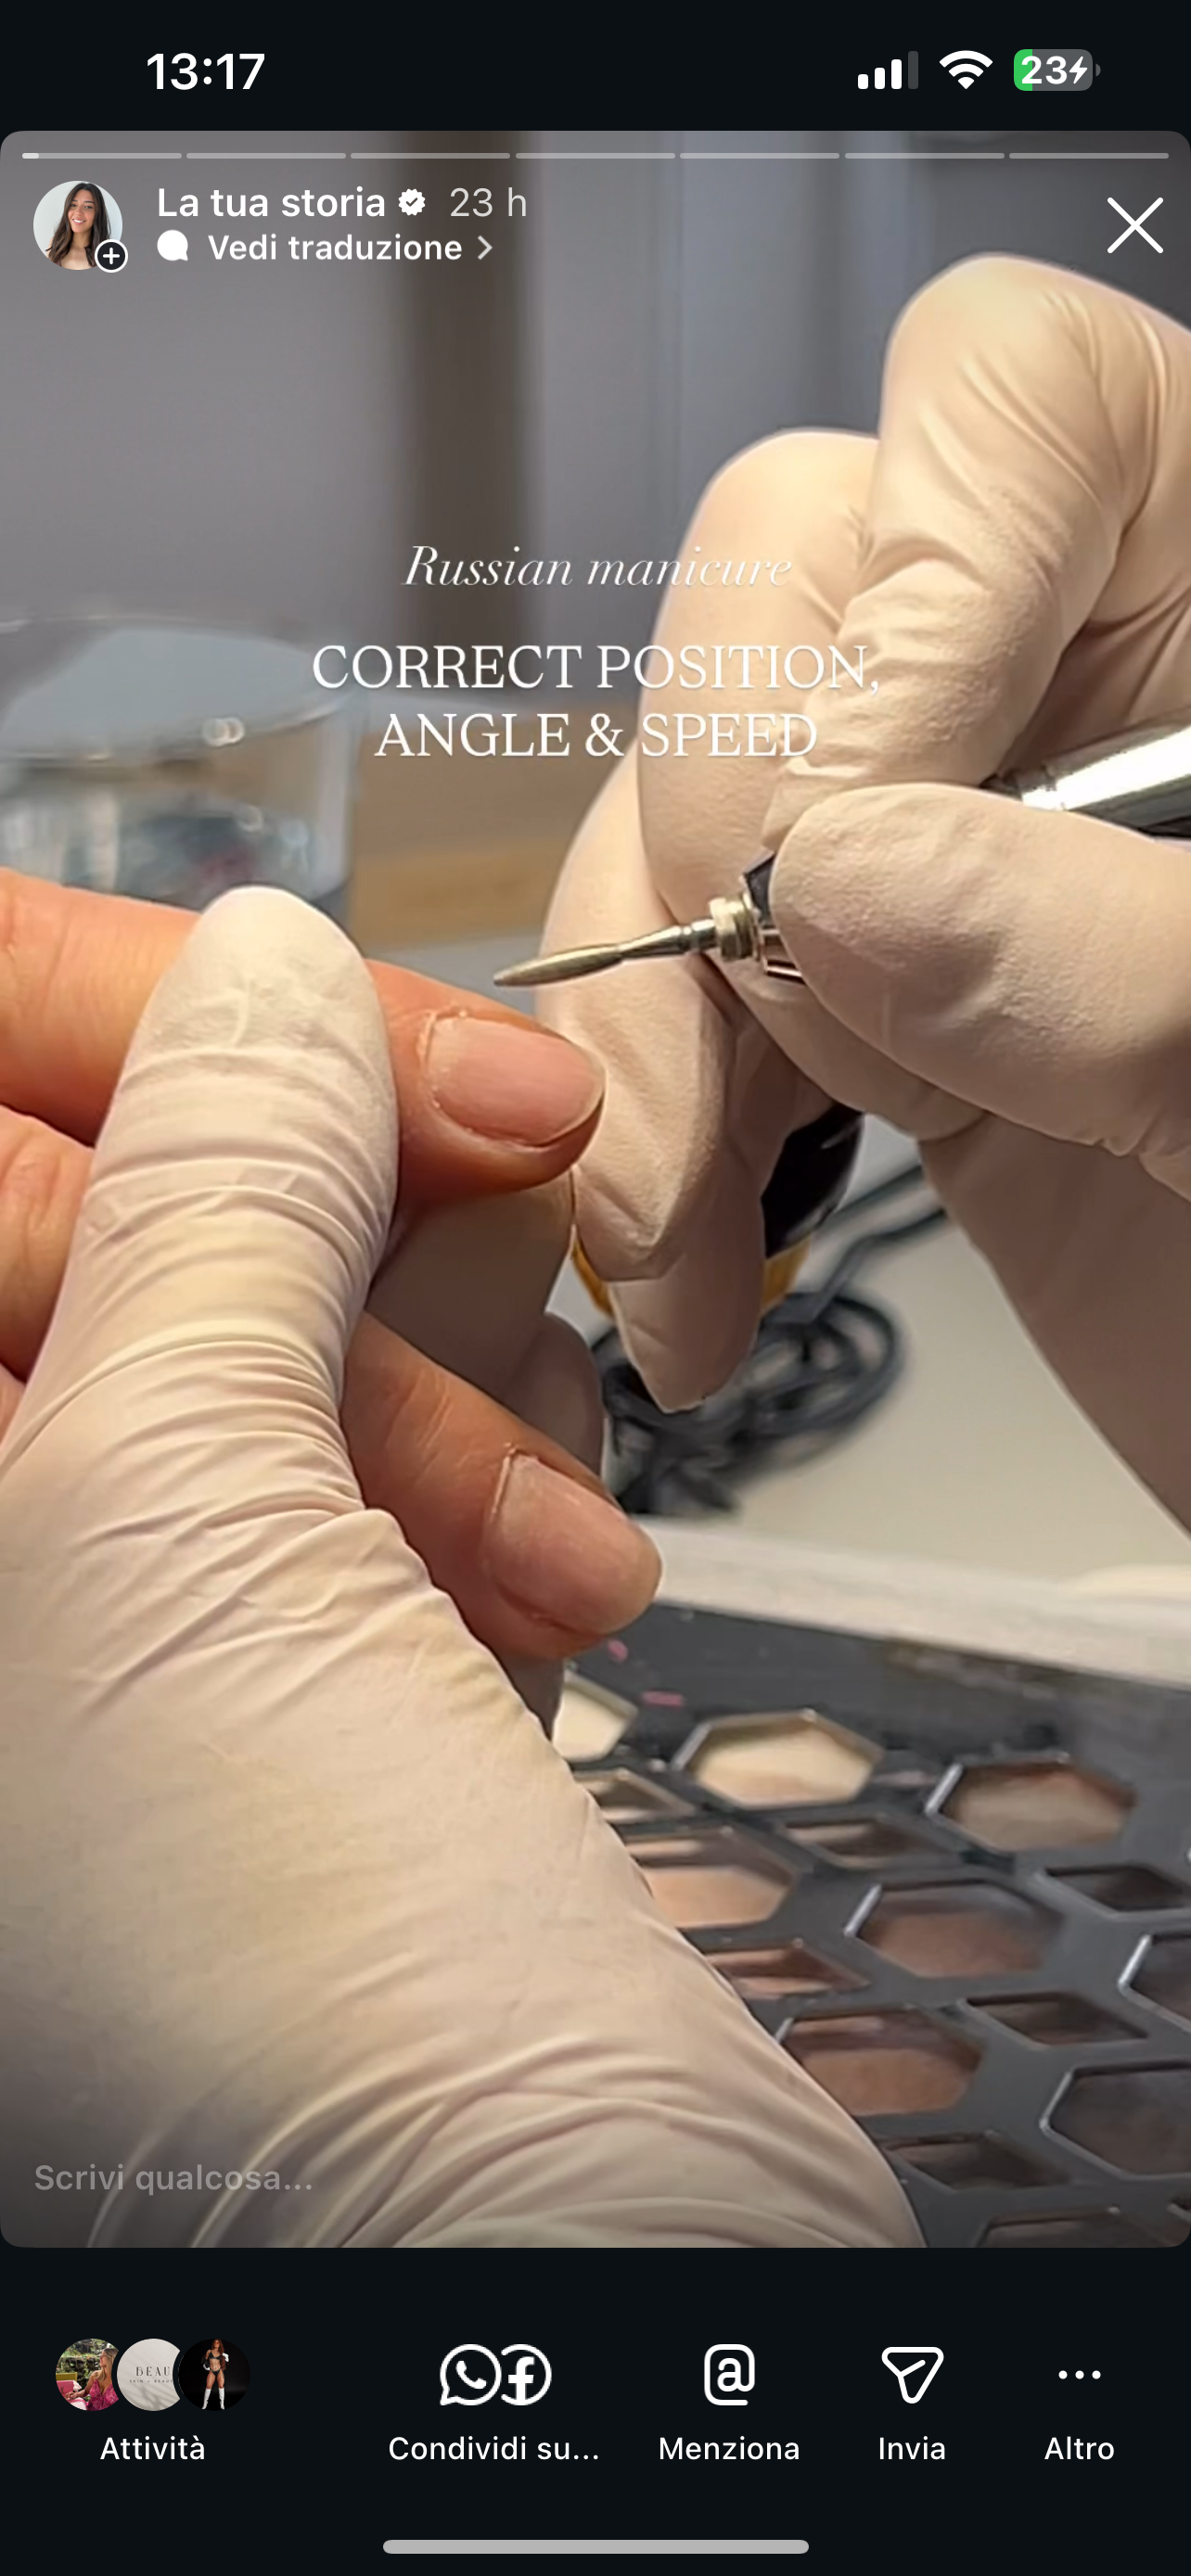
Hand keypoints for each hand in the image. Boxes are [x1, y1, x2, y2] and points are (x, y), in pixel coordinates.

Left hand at [0, 889, 913, 2246]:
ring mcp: (80, 1688)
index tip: (319, 1009)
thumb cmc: (264, 1977)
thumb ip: (206, 1196)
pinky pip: (330, 1515)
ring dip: (408, 1392)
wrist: (536, 2301)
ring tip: (541, 1505)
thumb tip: (262, 979)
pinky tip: (541, 1580)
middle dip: (296, 1204)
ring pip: (225, 1385)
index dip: (106, 1043)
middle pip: (69, 1263)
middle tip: (515, 1145)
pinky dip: (446, 1509)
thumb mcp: (180, 1513)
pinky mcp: (246, 1742)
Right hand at [539, 257, 1190, 1528]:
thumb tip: (835, 870)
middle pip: (794, 587)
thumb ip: (1128, 956)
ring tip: (671, 1232)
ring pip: (696, 809)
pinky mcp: (903, 1031)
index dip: (910, 583)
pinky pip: (696, 1005)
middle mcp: (1096, 696)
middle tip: (781, 1030)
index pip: (1017, 408)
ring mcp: (981, 865)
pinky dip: (651, 1140)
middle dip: (715, 818)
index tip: (871, 837)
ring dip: (640, 1026)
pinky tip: (684, 1281)